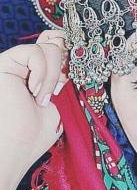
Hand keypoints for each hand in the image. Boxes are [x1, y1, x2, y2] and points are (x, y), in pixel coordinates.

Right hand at [0, 30, 66, 189]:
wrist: (14, 149)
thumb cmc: (35, 133)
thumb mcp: (61, 102)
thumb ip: (67, 77)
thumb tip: (76, 55)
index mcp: (42, 75)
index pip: (61, 48)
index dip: (72, 57)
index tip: (72, 80)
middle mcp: (28, 66)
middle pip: (58, 40)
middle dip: (66, 62)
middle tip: (58, 88)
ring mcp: (17, 63)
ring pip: (50, 45)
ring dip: (54, 74)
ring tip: (43, 97)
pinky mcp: (5, 62)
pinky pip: (35, 51)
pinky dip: (43, 72)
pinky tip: (35, 91)